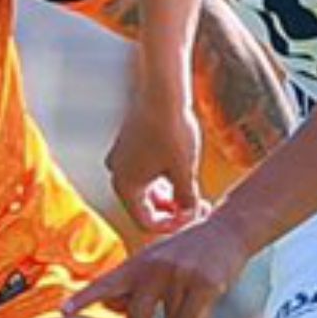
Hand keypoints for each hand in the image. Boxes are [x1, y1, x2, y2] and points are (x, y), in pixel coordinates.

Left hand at [63, 212, 252, 317]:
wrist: (226, 231)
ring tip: (182, 311)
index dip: (86, 297)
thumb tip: (112, 309)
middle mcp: (155, 268)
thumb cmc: (186, 251)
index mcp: (139, 262)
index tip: (64, 310)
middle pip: (136, 315)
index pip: (107, 282)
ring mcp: (180, 276)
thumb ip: (133, 285)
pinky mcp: (203, 285)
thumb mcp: (154, 262)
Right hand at [107, 92, 203, 233]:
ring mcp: (121, 158)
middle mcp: (117, 174)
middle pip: (145, 207)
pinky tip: (182, 173)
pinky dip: (162, 179)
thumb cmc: (172, 130)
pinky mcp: (128, 145)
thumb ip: (187, 200)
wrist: (162, 91)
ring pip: (146, 190)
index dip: (174, 226)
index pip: (147, 222)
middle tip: (198, 207)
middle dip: (172, 210)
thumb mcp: (185, 171)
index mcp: (125, 186)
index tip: (194, 217)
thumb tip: (190, 214)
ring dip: (169, 195)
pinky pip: (144, 172)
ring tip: (193, 191)